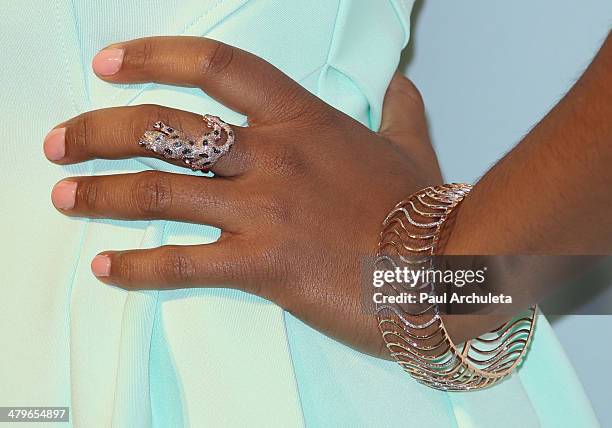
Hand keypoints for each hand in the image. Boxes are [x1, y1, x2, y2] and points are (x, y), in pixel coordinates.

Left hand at [44, 36, 440, 356]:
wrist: (445, 268)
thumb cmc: (425, 210)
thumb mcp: (412, 146)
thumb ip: (399, 108)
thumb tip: (402, 83)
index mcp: (301, 120)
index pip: (215, 66)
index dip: (154, 57)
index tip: (110, 63)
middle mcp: (272, 157)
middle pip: (165, 129)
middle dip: (100, 131)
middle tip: (59, 141)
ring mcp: (264, 210)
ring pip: (162, 192)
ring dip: (102, 193)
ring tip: (63, 195)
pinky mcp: (263, 266)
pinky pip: (184, 263)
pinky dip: (139, 267)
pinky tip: (108, 269)